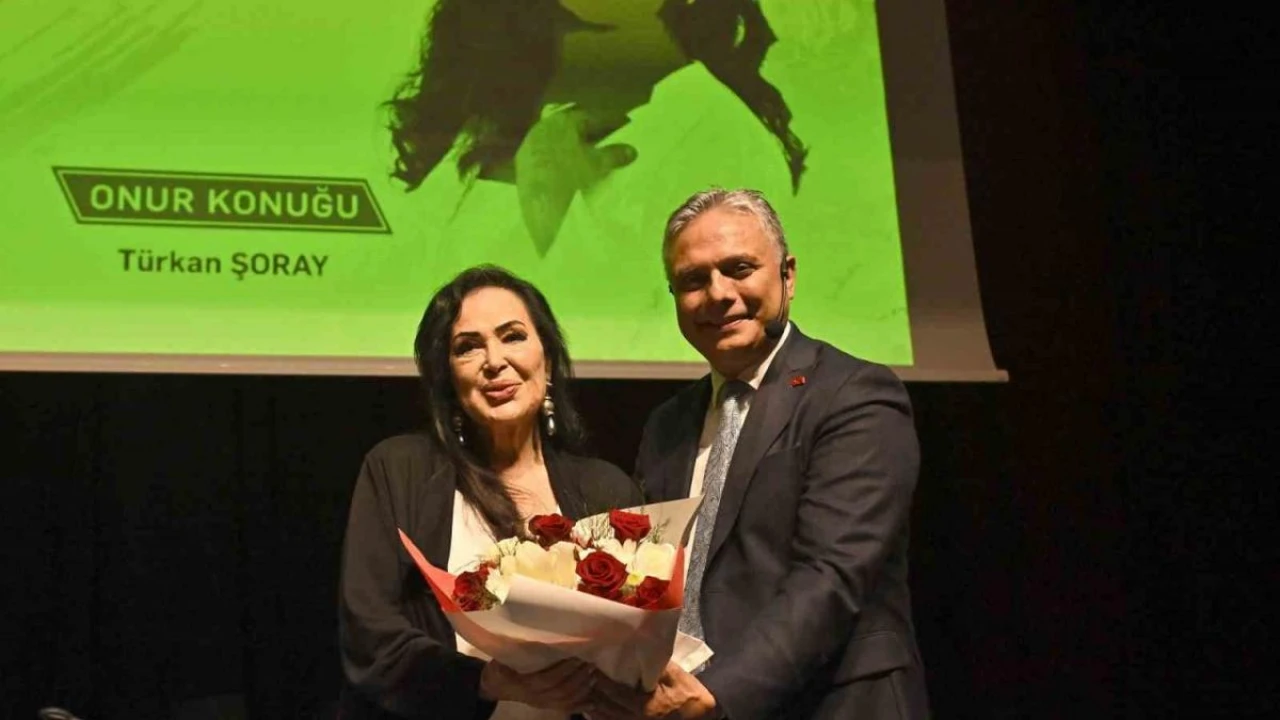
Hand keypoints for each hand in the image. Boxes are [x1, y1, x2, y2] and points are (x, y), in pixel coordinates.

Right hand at [479, 658, 595, 711]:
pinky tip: (592, 701)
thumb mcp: (503, 657)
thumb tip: (532, 634)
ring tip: (593, 674)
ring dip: (582, 688)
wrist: (494, 686)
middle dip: (578, 677)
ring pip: (565, 700)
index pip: (547, 679)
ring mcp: (540, 703)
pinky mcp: (545, 707)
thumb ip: (517, 649)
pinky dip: (580, 705)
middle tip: (590, 662)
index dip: (564, 669)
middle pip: (560, 691)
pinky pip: (565, 709)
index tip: (577, 656)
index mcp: (523, 683)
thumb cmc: (500, 666)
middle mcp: (534, 696)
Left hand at [514, 104, 636, 253]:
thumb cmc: (572, 176)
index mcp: (561, 122)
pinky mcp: (522, 169)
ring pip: (554, 144)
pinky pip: (543, 160)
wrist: (540, 206)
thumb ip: (614, 155)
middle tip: (602, 144)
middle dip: (585, 136)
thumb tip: (631, 151)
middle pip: (568, 129)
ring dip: (569, 150)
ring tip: (585, 161)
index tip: (618, 129)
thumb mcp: (598, 164)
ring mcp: (528, 149)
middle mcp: (542, 130)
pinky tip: (566, 175)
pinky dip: (556, 164)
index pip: (587, 117)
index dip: (605, 123)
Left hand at [588, 661, 716, 719]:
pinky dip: (601, 714)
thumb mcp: (674, 675)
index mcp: (645, 707)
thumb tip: (635, 648)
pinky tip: (595, 705)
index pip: (614, 692)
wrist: (701, 716)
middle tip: (586, 672)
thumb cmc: (689, 693)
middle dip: (595, 690)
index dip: (601, 679)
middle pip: (605, 706)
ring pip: (606, 717)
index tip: (592, 665)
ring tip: (587, 687)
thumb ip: (653, 664)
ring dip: (595, 703)